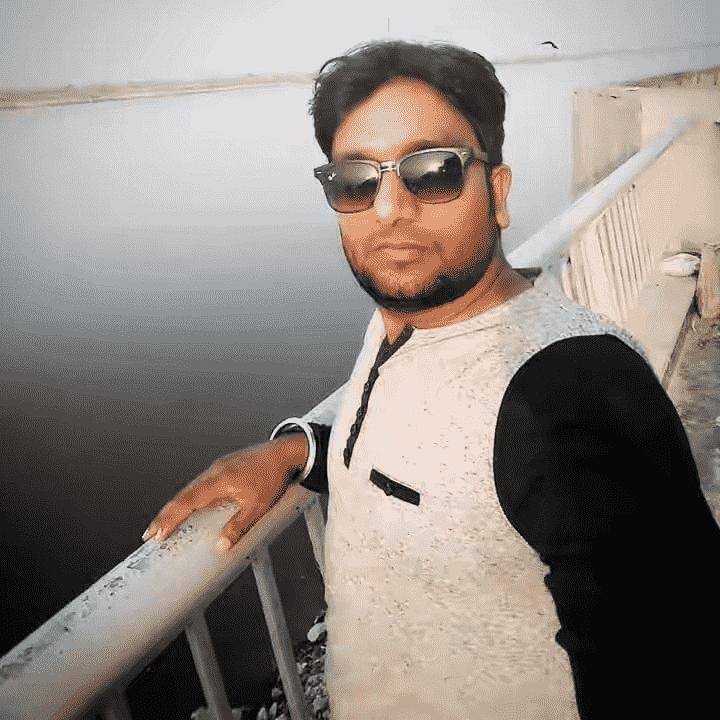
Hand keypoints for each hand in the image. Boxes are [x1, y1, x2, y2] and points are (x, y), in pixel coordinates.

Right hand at [141, 434, 308, 551]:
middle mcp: (214, 472)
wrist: (285, 452)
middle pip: (183, 496)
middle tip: (150, 534)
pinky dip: (190, 498)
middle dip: (166, 516)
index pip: (187, 502)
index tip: (156, 533)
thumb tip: (221, 546)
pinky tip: (189, 508)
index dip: (169, 519)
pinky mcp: (223, 468)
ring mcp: (218, 468)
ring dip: (177, 507)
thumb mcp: (259, 506)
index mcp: (219, 481)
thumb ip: (238, 526)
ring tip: (165, 525)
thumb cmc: (273, 476)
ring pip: (191, 489)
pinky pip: (201, 485)